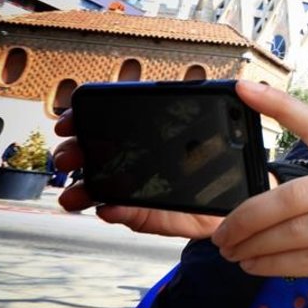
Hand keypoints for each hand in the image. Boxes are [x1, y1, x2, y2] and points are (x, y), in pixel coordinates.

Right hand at [53, 110, 227, 238]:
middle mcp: (135, 159)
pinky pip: (125, 214)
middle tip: (69, 156)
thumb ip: (218, 108)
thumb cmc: (225, 160)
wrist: (238, 199)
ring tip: (73, 195)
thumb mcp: (218, 130)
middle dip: (74, 152)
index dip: (84, 118)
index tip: (69, 120)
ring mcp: (135, 188)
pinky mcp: (144, 214)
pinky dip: (114, 212)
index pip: (109, 120)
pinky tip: (106, 209)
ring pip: (98, 187)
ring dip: (81, 189)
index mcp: (148, 134)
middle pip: (94, 152)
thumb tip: (225, 93)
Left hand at [212, 81, 307, 307]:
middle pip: (293, 195)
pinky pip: (307, 260)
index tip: (243, 87)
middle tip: (221, 232)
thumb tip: (269, 198)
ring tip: (233, 252)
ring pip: (296, 232)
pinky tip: (254, 266)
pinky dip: (272, 265)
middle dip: (247, 216)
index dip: (279, 105)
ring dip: (254, 245)